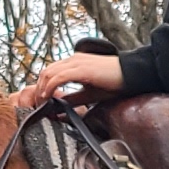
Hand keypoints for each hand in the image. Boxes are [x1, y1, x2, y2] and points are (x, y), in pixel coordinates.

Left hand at [6, 47, 125, 114]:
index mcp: (75, 63)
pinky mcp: (81, 69)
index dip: (42, 86)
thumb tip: (57, 108)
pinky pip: (58, 77)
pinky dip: (50, 88)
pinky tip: (48, 97)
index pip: (51, 71)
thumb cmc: (114, 83)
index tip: (41, 101)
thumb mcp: (89, 94)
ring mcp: (76, 62)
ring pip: (49, 73)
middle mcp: (73, 59)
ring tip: (41, 103)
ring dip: (41, 89)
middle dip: (38, 88)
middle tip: (37, 104)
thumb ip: (72, 99)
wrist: (131, 74)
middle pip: (46, 71)